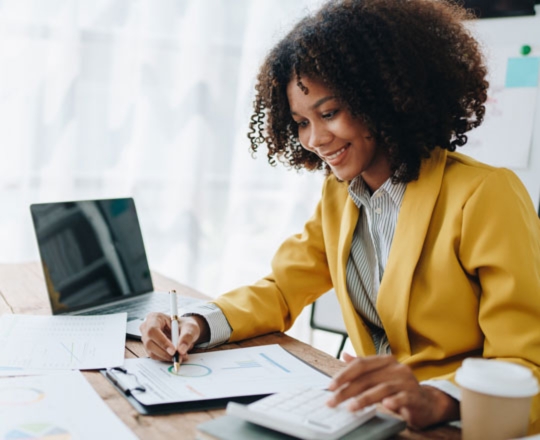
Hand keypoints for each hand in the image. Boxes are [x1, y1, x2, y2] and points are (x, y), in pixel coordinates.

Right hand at [140, 312, 209, 362]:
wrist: (184, 331)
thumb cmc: (185, 326)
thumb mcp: (190, 327)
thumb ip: (187, 337)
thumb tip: (181, 350)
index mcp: (155, 317)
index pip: (153, 330)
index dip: (162, 341)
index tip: (173, 350)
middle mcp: (147, 327)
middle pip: (149, 343)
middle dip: (164, 352)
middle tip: (178, 356)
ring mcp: (146, 338)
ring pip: (151, 351)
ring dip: (166, 356)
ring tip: (180, 356)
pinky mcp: (149, 347)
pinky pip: (154, 356)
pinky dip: (165, 358)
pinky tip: (174, 356)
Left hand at [327, 353, 458, 429]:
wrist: (427, 402)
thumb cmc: (400, 388)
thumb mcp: (380, 375)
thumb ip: (363, 366)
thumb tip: (344, 355)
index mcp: (385, 361)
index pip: (361, 365)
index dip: (344, 374)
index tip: (330, 386)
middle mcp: (396, 368)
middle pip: (367, 378)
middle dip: (347, 391)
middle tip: (333, 401)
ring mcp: (406, 382)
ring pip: (382, 388)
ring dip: (364, 398)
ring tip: (351, 407)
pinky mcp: (415, 396)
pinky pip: (403, 398)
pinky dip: (394, 401)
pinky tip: (386, 405)